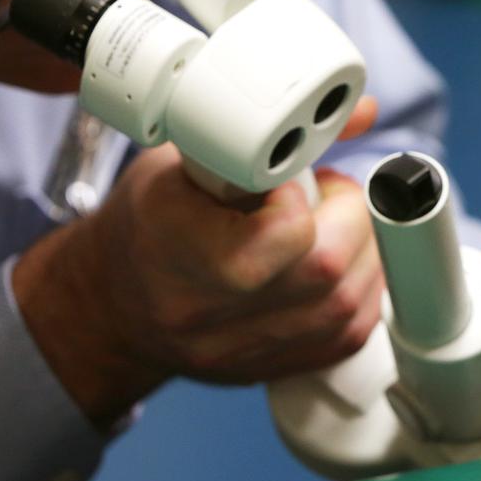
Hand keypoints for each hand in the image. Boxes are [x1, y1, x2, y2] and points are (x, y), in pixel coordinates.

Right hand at [14, 99, 383, 428]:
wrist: (114, 305)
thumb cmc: (152, 223)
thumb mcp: (186, 159)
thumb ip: (270, 134)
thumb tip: (363, 111)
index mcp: (175, 248)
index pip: (281, 234)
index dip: (304, 199)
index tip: (293, 182)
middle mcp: (205, 310)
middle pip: (326, 273)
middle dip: (352, 222)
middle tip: (334, 199)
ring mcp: (239, 351)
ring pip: (348, 309)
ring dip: (365, 256)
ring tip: (338, 228)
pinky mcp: (270, 370)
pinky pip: (349, 338)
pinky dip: (363, 294)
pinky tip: (342, 267)